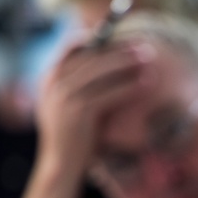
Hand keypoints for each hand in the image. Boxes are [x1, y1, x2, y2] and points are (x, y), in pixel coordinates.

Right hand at [35, 39, 154, 181]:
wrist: (61, 165)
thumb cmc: (73, 136)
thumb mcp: (70, 105)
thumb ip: (79, 85)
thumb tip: (106, 64)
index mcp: (49, 78)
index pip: (71, 46)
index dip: (96, 37)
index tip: (120, 33)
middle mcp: (53, 83)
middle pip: (90, 55)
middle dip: (119, 48)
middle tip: (143, 46)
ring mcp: (64, 97)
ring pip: (100, 71)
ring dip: (126, 62)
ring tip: (148, 59)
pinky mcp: (79, 111)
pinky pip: (108, 92)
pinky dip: (128, 86)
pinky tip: (145, 83)